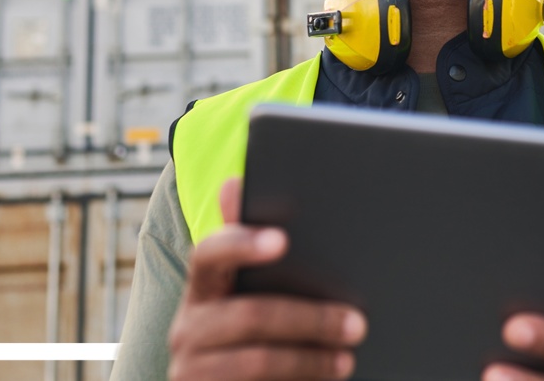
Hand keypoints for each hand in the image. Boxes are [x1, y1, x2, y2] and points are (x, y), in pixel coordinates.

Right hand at [168, 178, 367, 380]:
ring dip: (310, 358)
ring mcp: (192, 367)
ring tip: (348, 358)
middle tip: (356, 323)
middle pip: (249, 314)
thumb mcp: (253, 292)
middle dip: (309, 318)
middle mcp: (187, 326)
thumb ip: (250, 244)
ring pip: (257, 359)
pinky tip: (327, 378)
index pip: (209, 254)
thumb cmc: (253, 334)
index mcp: (203, 287)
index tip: (282, 240)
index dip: (242, 244)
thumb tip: (234, 182)